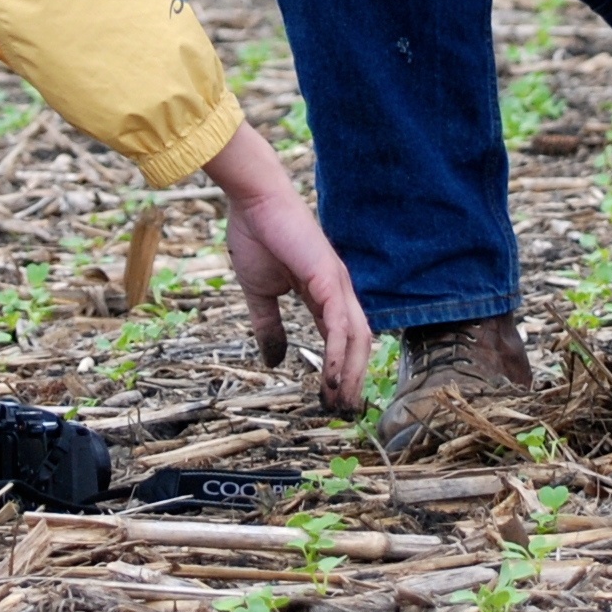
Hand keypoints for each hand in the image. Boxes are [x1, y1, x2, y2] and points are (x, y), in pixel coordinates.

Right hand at [203, 127, 375, 413]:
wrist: (252, 201)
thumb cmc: (255, 237)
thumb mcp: (259, 294)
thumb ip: (268, 326)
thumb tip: (273, 360)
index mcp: (322, 293)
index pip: (340, 339)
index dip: (340, 369)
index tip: (329, 398)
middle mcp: (337, 290)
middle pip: (359, 342)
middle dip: (354, 379)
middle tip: (342, 411)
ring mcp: (337, 283)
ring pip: (358, 337)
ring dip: (352, 373)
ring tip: (340, 402)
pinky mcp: (328, 278)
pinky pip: (340, 324)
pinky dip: (340, 353)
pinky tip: (334, 377)